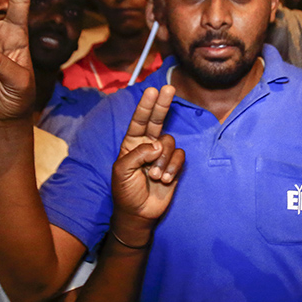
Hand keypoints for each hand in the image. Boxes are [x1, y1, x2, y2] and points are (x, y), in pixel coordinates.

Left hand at [112, 86, 182, 224]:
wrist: (138, 213)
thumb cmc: (125, 191)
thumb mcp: (122, 171)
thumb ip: (138, 154)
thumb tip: (158, 144)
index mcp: (131, 144)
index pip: (139, 121)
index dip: (146, 106)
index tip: (151, 91)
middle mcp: (147, 145)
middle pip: (157, 120)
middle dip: (162, 104)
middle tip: (169, 88)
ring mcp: (161, 155)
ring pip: (169, 143)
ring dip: (163, 160)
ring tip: (156, 176)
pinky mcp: (174, 165)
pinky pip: (179, 157)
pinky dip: (173, 167)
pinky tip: (166, 179)